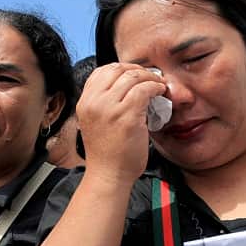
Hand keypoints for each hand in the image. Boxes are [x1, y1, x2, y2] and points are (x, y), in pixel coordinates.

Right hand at [76, 64, 165, 184]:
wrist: (108, 176)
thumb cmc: (107, 153)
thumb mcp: (97, 122)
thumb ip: (105, 103)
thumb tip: (127, 86)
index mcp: (84, 102)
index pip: (101, 71)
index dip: (122, 69)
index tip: (136, 74)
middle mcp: (93, 102)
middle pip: (117, 69)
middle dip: (137, 70)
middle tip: (151, 77)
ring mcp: (109, 108)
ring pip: (133, 77)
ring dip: (150, 78)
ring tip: (159, 85)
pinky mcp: (126, 116)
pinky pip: (144, 90)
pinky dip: (156, 87)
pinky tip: (161, 93)